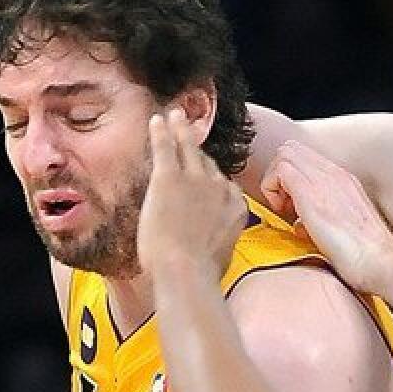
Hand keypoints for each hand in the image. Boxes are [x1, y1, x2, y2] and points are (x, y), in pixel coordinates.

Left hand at [139, 109, 246, 281]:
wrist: (186, 272)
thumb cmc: (200, 275)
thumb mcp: (221, 256)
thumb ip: (219, 242)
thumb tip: (212, 250)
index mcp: (235, 207)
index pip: (223, 184)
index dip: (210, 178)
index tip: (203, 173)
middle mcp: (220, 188)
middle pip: (207, 164)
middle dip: (196, 152)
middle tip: (188, 134)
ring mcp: (196, 180)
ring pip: (189, 147)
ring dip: (181, 130)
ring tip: (175, 116)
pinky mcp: (169, 178)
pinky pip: (166, 147)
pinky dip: (162, 132)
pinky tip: (157, 120)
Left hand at [262, 142, 392, 293]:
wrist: (377, 259)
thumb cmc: (364, 252)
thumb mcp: (343, 226)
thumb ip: (322, 217)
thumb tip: (299, 224)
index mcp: (342, 179)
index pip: (304, 157)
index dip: (290, 178)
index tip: (291, 205)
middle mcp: (334, 174)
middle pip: (291, 149)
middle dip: (279, 175)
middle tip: (285, 204)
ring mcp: (323, 180)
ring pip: (284, 155)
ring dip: (276, 181)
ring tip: (286, 209)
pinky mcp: (311, 194)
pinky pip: (281, 170)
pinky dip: (273, 189)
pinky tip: (286, 213)